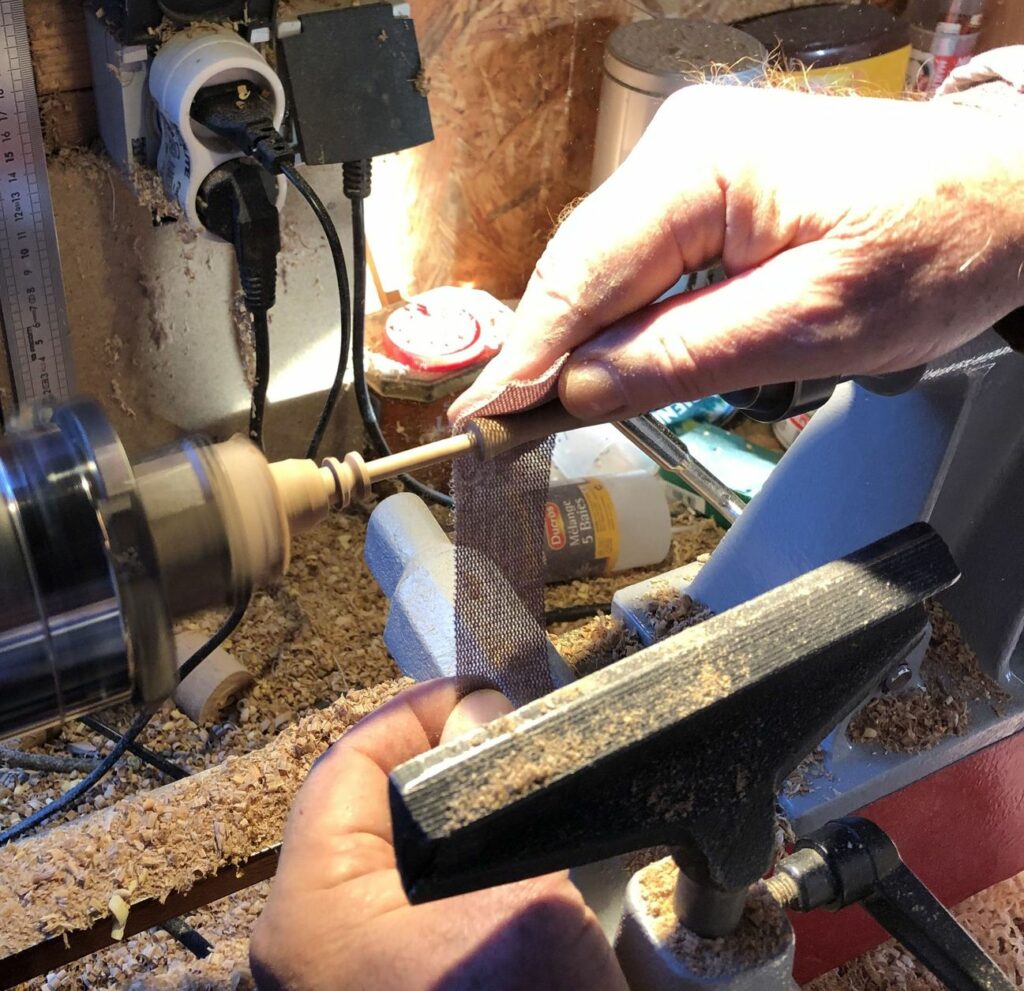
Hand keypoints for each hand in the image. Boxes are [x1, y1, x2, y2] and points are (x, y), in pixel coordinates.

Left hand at [249, 681, 626, 990]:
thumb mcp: (521, 913)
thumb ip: (499, 802)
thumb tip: (486, 720)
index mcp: (312, 915)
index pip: (344, 768)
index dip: (413, 713)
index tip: (487, 691)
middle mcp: (327, 943)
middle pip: (380, 810)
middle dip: (453, 763)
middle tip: (524, 737)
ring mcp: (376, 970)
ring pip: (423, 857)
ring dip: (482, 816)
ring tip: (542, 783)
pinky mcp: (426, 979)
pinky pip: (451, 904)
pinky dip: (498, 869)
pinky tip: (553, 855)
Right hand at [449, 84, 1023, 422]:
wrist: (1005, 197)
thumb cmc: (936, 246)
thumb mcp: (813, 323)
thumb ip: (687, 355)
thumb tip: (580, 389)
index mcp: (702, 163)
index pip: (584, 271)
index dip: (529, 353)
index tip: (483, 418)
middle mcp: (679, 149)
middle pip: (580, 269)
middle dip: (543, 353)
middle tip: (503, 430)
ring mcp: (688, 169)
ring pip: (602, 272)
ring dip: (577, 344)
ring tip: (539, 411)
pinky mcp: (703, 196)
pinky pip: (638, 269)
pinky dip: (617, 325)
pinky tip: (602, 367)